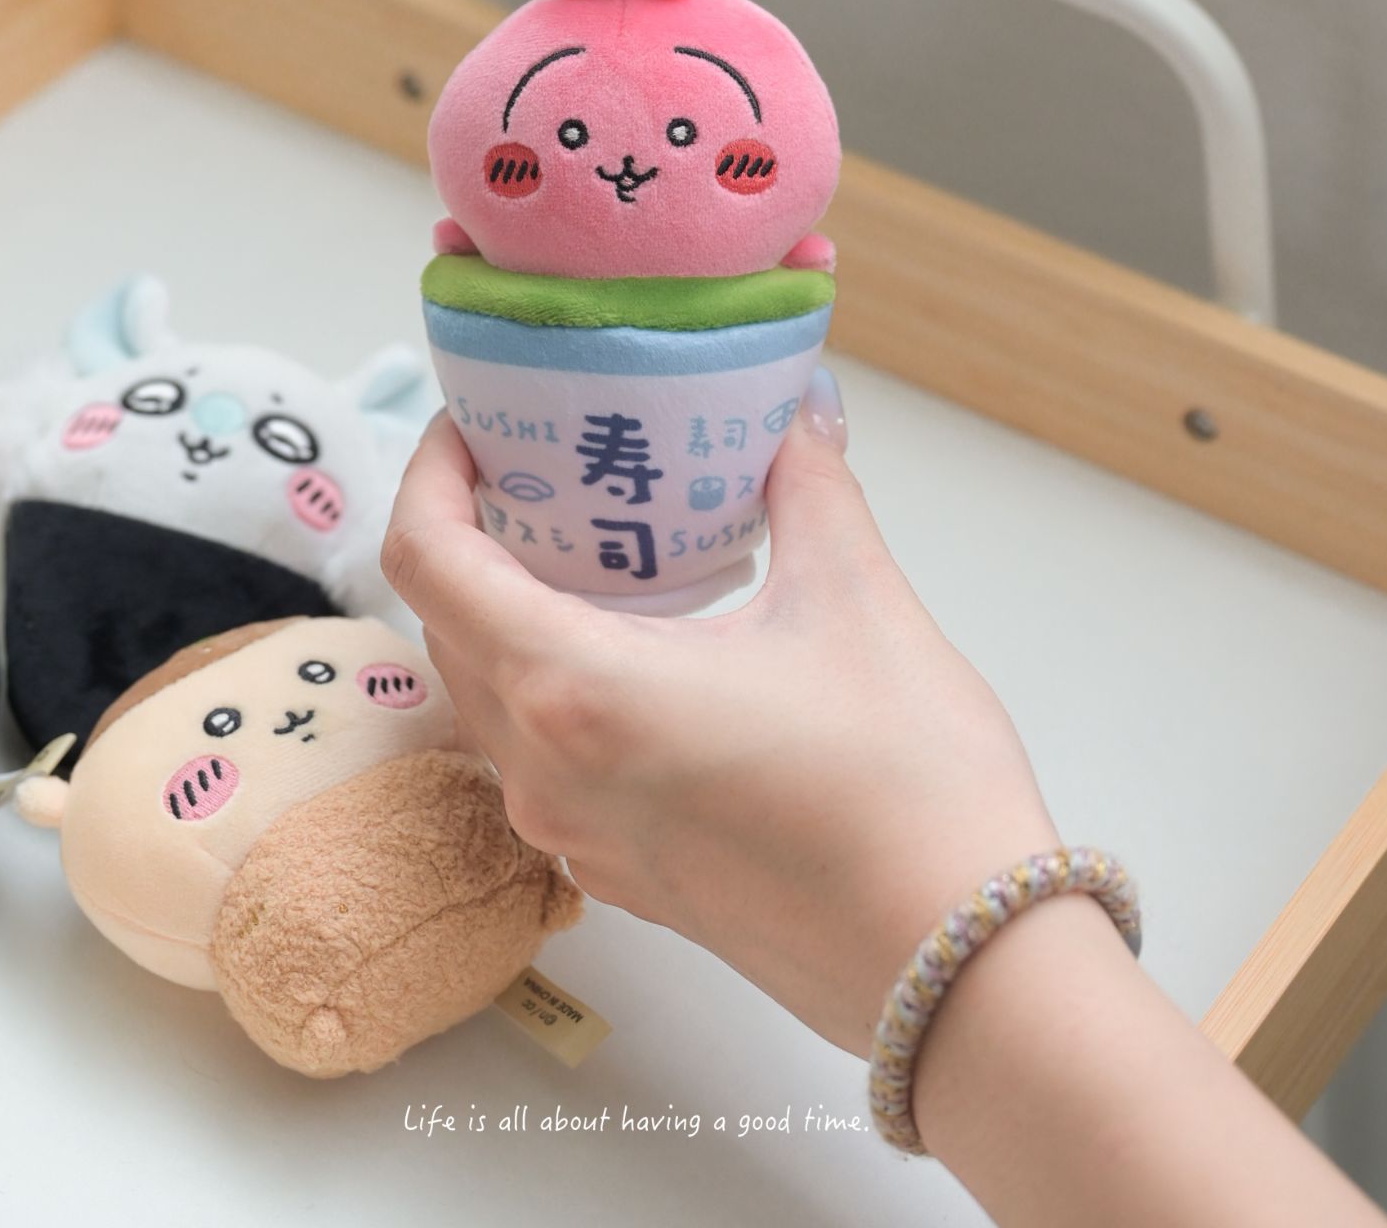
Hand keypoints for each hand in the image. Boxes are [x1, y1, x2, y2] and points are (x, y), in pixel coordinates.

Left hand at [382, 368, 1056, 1054]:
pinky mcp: (617, 875)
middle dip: (471, 537)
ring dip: (508, 616)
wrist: (960, 974)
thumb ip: (809, 488)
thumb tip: (798, 413)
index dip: (430, 474)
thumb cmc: (908, 792)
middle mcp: (545, 772)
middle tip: (540, 472)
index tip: (473, 428)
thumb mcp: (855, 602)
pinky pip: (539, 761)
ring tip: (590, 551)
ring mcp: (574, 837)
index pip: (426, 560)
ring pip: (488, 698)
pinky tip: (640, 652)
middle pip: (445, 627)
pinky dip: (554, 690)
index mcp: (575, 690)